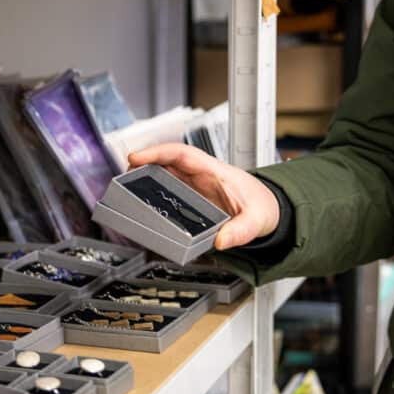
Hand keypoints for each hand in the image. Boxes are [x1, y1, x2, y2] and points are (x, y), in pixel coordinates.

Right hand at [128, 144, 280, 249]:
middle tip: (125, 174)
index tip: (136, 157)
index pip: (181, 154)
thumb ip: (240, 231)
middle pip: (167, 161)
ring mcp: (195, 185)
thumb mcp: (256, 220)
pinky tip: (143, 200)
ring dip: (146, 176)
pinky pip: (169, 188)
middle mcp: (201, 175)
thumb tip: (221, 241)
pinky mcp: (192, 196)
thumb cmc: (262, 207)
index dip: (157, 153)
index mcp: (215, 172)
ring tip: (128, 186)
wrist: (269, 209)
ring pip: (165, 173)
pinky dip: (153, 190)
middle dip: (144, 163)